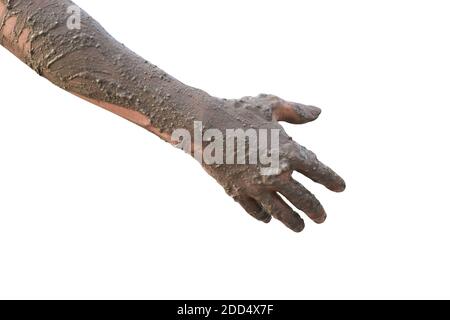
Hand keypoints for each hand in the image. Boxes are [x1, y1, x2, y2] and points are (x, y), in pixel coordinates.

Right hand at [200, 94, 344, 231]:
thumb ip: (296, 111)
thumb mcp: (270, 104)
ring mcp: (256, 186)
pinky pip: (254, 209)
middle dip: (316, 210)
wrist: (203, 124)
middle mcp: (277, 174)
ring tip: (300, 228)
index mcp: (290, 151)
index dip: (332, 180)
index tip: (340, 187)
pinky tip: (267, 218)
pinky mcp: (237, 192)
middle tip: (322, 218)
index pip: (319, 171)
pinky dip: (262, 215)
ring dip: (292, 221)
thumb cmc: (238, 110)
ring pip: (280, 211)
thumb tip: (318, 112)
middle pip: (303, 198)